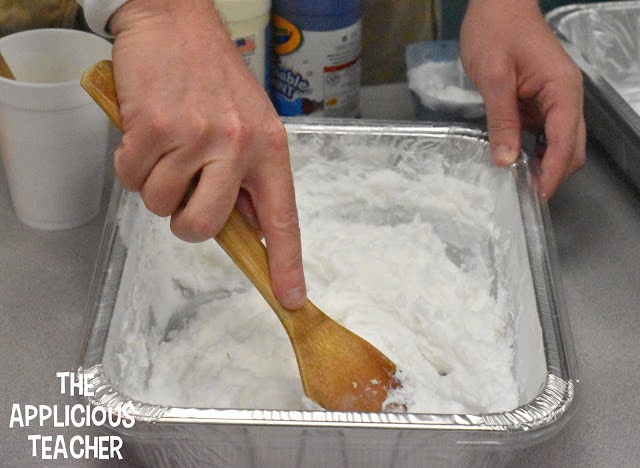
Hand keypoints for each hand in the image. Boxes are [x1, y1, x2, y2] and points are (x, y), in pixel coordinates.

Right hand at [109, 0, 306, 308]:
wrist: (177, 22)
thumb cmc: (213, 76)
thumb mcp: (250, 124)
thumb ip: (248, 177)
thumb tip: (248, 227)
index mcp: (269, 149)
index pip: (281, 219)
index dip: (285, 263)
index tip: (290, 297)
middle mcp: (237, 146)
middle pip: (204, 227)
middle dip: (184, 222)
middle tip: (183, 192)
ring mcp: (196, 137)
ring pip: (160, 204)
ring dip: (155, 183)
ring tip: (166, 144)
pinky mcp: (155, 128)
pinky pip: (131, 177)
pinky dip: (131, 162)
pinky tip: (146, 131)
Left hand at [460, 0, 585, 198]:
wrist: (496, 4)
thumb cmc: (495, 31)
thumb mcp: (494, 77)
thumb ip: (501, 120)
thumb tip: (505, 160)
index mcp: (563, 90)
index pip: (565, 143)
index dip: (552, 174)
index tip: (535, 197)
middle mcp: (566, 97)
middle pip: (571, 147)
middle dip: (552, 174)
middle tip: (525, 196)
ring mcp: (554, 99)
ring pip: (559, 142)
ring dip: (544, 163)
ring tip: (518, 184)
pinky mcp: (539, 99)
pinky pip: (543, 132)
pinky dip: (534, 149)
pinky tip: (514, 159)